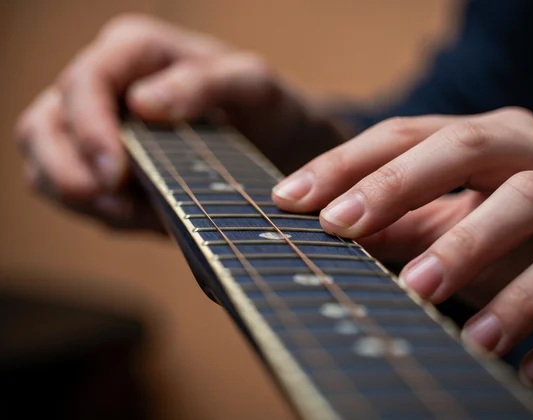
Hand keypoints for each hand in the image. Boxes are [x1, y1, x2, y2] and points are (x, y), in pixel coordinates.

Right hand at [15, 14, 342, 229]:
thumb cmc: (261, 104)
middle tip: (115, 207)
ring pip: (45, 163)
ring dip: (82, 199)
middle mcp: (104, 83)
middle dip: (69, 173)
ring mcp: (96, 125)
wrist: (270, 140)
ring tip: (137, 217)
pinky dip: (99, 213)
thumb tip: (144, 103)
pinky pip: (74, 192)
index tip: (116, 175)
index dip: (89, 131)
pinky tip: (143, 218)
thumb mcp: (251, 84)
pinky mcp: (102, 163)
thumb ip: (203, 83)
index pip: (85, 83)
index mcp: (133, 50)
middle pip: (43, 126)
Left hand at [272, 107, 532, 387]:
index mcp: (499, 140)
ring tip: (420, 297)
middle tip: (342, 228)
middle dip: (400, 186)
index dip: (349, 162)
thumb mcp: (463, 222)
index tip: (292, 197)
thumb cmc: (527, 237)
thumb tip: (333, 227)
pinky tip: (525, 368)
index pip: (412, 134)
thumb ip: (405, 222)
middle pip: (471, 148)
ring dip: (473, 255)